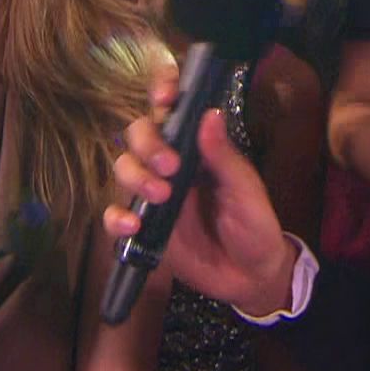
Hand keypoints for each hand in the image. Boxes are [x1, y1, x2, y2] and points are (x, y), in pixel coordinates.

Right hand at [105, 77, 296, 314]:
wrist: (249, 278)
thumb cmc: (255, 227)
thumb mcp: (246, 192)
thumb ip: (224, 157)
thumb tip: (209, 113)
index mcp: (199, 148)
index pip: (174, 109)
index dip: (163, 92)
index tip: (165, 97)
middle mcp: (172, 165)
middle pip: (140, 134)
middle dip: (147, 143)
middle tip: (170, 166)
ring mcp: (154, 194)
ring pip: (124, 167)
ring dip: (135, 176)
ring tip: (161, 196)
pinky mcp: (143, 227)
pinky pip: (114, 215)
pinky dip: (115, 217)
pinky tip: (132, 226)